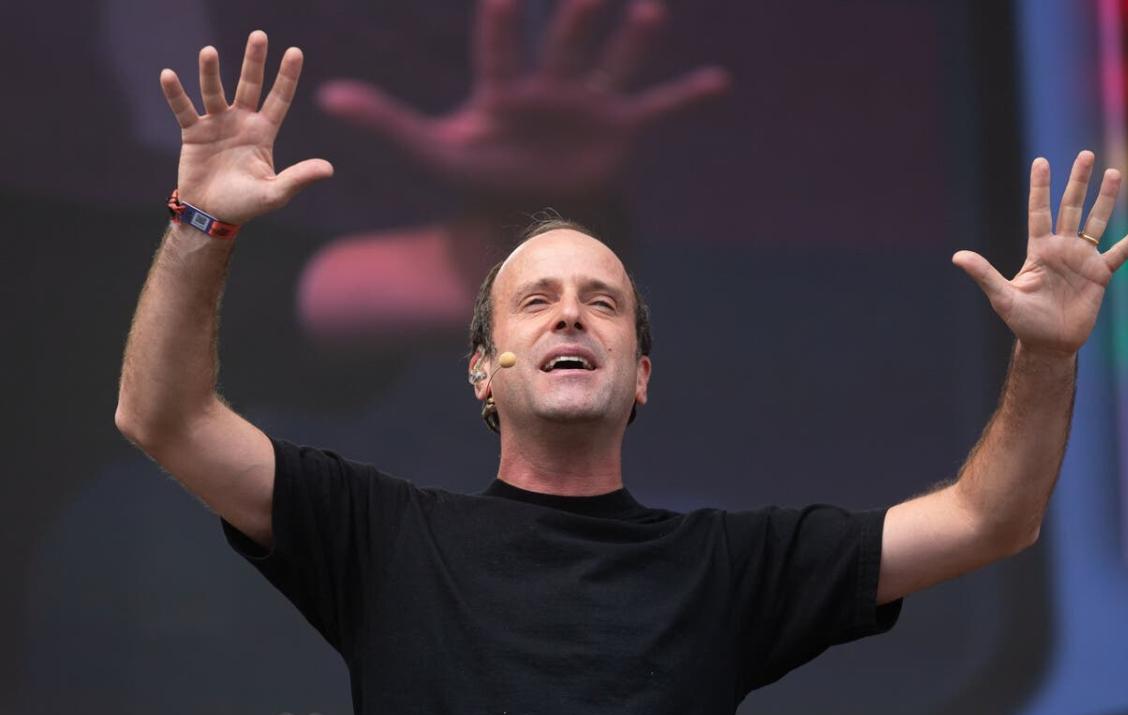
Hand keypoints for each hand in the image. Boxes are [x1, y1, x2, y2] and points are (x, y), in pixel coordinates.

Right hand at [161, 31, 332, 223]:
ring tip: (208, 51)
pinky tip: (168, 75)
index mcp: (263, 133)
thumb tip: (329, 169)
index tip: (295, 51)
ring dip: (210, 73)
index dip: (287, 76)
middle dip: (254, 61)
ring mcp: (216, 125)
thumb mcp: (276, 193)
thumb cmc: (246, 204)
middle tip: (259, 35)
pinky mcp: (193, 133)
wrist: (212, 215)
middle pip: (250, 85)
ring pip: (214, 92)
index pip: (279, 99)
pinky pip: (184, 109)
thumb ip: (299, 178)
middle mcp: (241, 123)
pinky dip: (176, 94)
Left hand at [315, 0, 728, 198]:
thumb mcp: (433, 151)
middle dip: (577, 13)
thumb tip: (330, 96)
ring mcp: (591, 104)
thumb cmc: (481, 173)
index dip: (502, 24)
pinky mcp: (623, 130)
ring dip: (634, 40)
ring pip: (615, 63)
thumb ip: (388, 121)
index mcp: (504, 87)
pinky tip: (718, 84)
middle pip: (565, 42)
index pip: (501, 48)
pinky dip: (688, 99)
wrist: (530, 204)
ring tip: (650, 10)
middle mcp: (551, 85)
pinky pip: (659, 110)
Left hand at [952, 151, 1127, 354]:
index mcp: (1038, 250)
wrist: (1048, 343)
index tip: (1042, 161)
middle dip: (1078, 182)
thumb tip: (957, 257)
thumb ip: (983, 274)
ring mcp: (1082, 259)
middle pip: (1071, 208)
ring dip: (1105, 199)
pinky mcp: (1100, 275)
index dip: (1040, 187)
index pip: (1039, 212)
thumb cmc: (1023, 321)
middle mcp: (1061, 249)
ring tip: (1114, 173)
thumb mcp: (1002, 297)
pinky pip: (1119, 253)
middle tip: (1086, 155)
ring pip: (1097, 222)